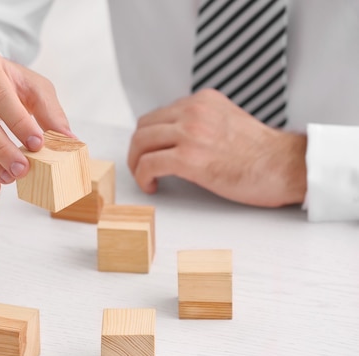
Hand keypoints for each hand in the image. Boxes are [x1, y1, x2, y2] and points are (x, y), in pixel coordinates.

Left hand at [127, 88, 306, 206]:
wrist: (286, 166)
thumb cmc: (262, 153)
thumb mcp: (227, 122)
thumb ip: (201, 123)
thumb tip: (175, 140)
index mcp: (202, 101)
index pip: (159, 115)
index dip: (150, 137)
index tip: (151, 152)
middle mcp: (194, 111)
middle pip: (144, 127)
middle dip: (138, 150)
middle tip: (142, 167)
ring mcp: (190, 133)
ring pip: (141, 143)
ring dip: (137, 163)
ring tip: (146, 178)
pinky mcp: (189, 157)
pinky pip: (149, 164)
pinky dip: (142, 177)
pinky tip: (152, 186)